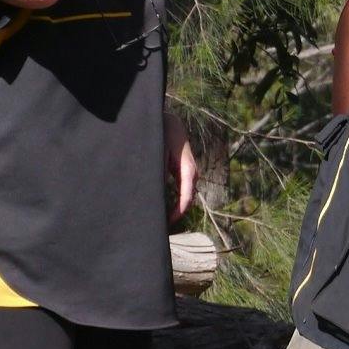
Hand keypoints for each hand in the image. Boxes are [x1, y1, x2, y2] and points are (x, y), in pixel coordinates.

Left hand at [164, 109, 198, 224]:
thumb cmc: (163, 134)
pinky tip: (161, 206)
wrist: (169, 121)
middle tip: (159, 227)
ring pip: (183, 196)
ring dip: (173, 207)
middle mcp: (192, 173)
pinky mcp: (182, 171)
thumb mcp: (159, 153)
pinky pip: (180, 190)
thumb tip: (156, 194)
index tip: (166, 224)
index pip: (186, 198)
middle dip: (174, 214)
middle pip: (186, 200)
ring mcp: (188, 173)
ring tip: (159, 219)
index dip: (177, 214)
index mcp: (188, 170)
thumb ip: (160, 173)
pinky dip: (173, 199)